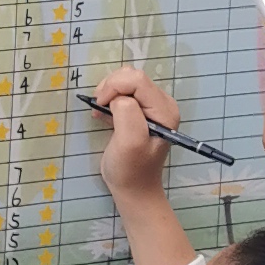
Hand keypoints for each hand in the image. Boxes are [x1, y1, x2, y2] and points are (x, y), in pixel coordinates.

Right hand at [89, 65, 176, 205]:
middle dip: (111, 88)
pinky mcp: (141, 110)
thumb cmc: (131, 169)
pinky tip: (105, 114)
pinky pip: (124, 91)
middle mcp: (162, 104)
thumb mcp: (129, 142)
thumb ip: (125, 112)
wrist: (134, 188)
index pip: (137, 80)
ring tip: (101, 113)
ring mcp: (152, 106)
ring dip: (108, 93)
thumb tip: (117, 98)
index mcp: (164, 110)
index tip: (100, 106)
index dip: (114, 87)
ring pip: (126, 81)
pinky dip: (110, 98)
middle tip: (99, 108)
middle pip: (132, 77)